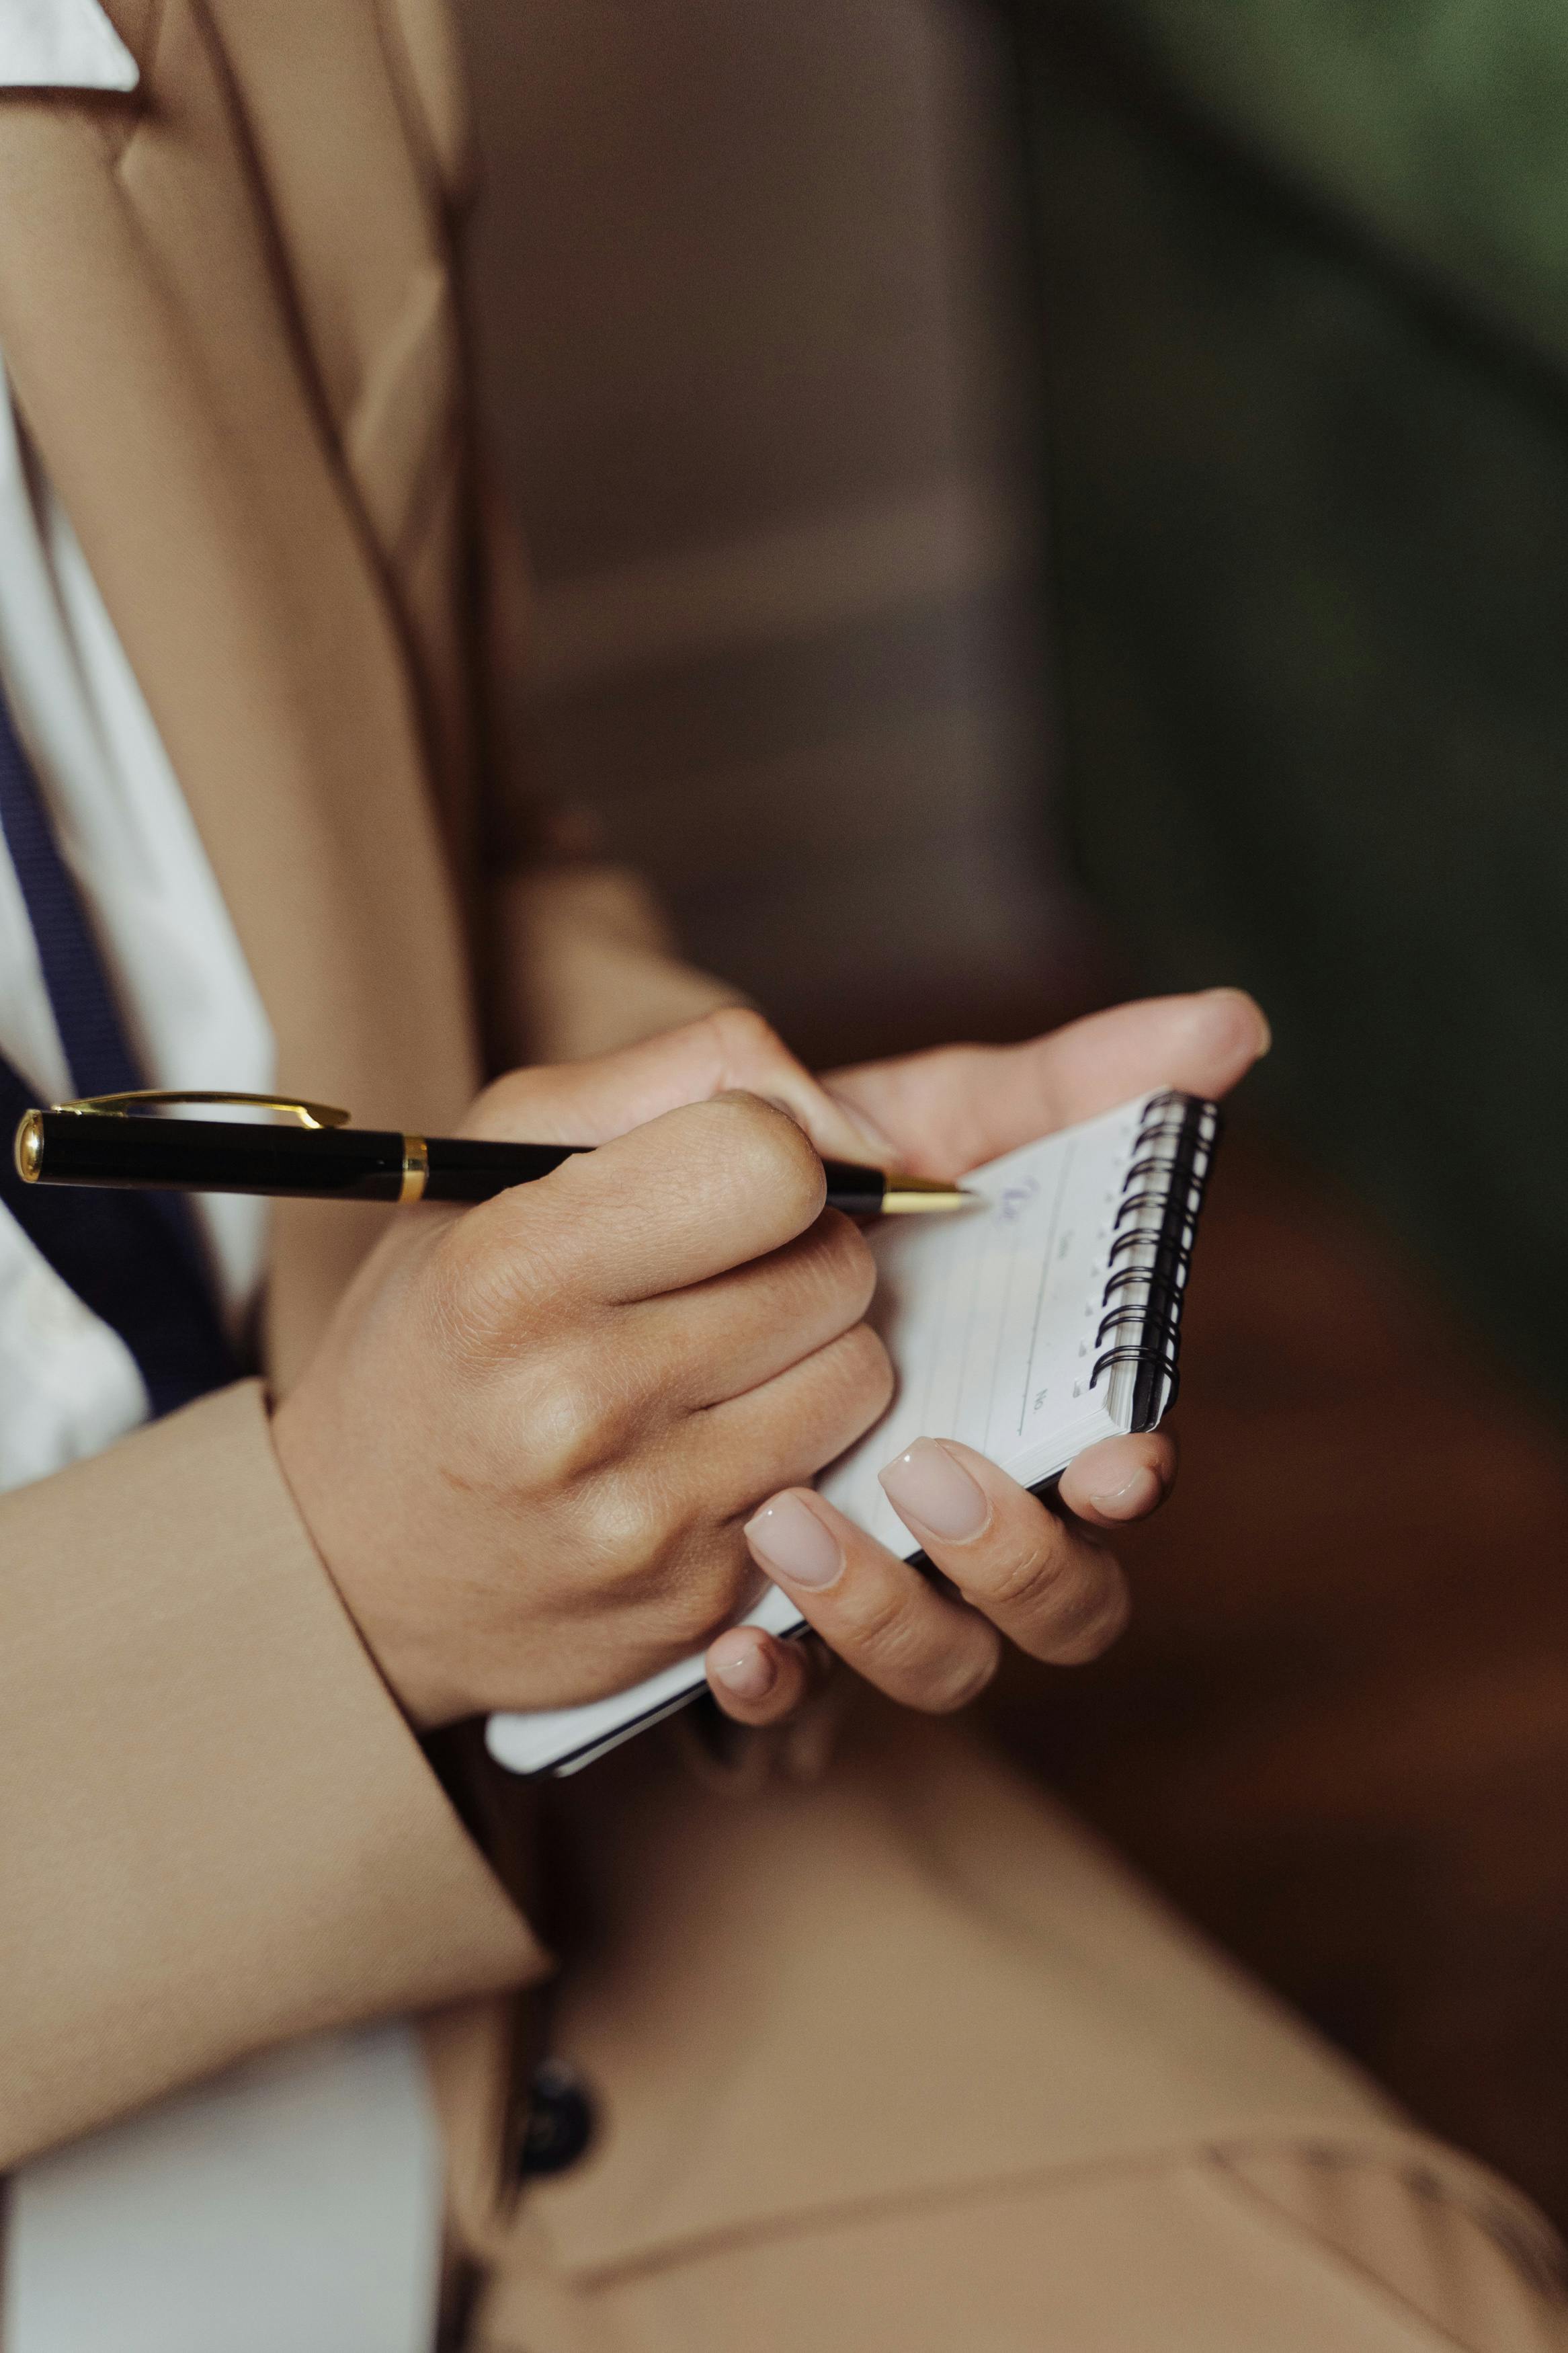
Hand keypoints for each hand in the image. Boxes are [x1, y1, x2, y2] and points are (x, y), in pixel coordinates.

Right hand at [271, 1031, 895, 1729]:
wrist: (354, 1569)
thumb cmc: (440, 1333)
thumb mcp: (501, 1156)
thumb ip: (683, 1075)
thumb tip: (856, 1127)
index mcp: (512, 1271)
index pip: (772, 1164)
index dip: (770, 1155)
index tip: (722, 1182)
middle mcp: (579, 1404)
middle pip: (836, 1269)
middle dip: (799, 1254)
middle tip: (713, 1278)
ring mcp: (649, 1520)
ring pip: (861, 1374)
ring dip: (812, 1354)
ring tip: (715, 1363)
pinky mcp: (707, 1603)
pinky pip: (837, 1479)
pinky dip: (793, 1451)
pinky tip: (705, 1451)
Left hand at [697, 989, 1269, 1726]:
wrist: (534, 1306)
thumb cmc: (737, 1196)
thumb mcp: (890, 1113)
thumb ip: (1041, 1076)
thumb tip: (1226, 1023)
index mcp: (1014, 1389)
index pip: (1118, 1451)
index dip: (1132, 1459)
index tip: (1115, 1450)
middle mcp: (962, 1497)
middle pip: (1066, 1597)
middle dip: (1019, 1554)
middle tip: (931, 1473)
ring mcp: (871, 1573)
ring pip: (948, 1662)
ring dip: (889, 1613)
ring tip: (791, 1522)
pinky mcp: (761, 1629)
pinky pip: (791, 1708)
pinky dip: (774, 1690)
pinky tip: (729, 1649)